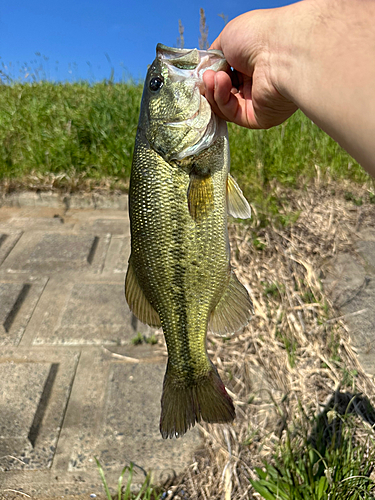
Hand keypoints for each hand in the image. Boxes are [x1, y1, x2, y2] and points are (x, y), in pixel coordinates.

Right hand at [203, 10, 297, 128]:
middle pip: (223, 93)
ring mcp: (258, 102)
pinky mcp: (258, 118)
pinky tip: (222, 82)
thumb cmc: (258, 36)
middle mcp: (256, 84)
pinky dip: (222, 99)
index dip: (211, 76)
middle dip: (211, 85)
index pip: (226, 77)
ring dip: (215, 91)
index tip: (203, 71)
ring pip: (225, 105)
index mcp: (252, 65)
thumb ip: (215, 55)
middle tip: (207, 75)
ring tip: (215, 77)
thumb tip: (206, 69)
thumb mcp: (228, 37)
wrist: (280, 49)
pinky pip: (232, 114)